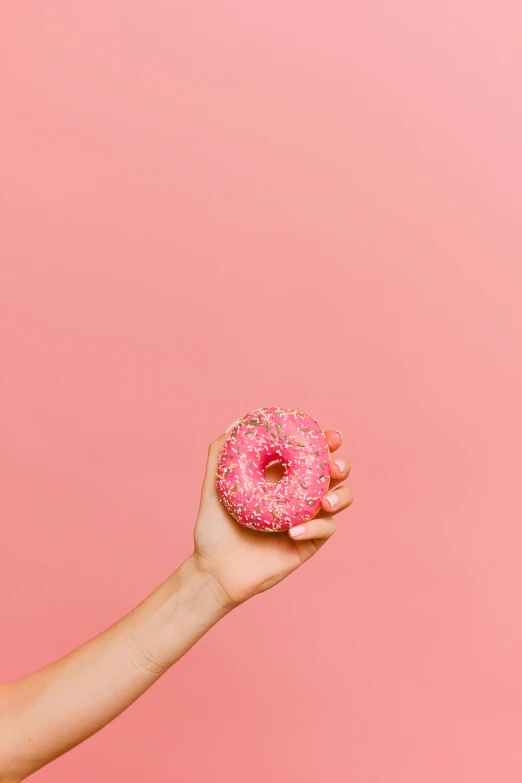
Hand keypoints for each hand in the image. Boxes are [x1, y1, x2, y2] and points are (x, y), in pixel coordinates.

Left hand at [192, 425, 352, 607]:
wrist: (215, 571)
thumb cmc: (213, 530)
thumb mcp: (213, 487)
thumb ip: (219, 455)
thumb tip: (237, 422)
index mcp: (280, 478)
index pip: (309, 454)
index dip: (324, 442)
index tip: (328, 435)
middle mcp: (298, 495)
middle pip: (333, 474)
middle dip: (341, 464)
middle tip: (334, 465)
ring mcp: (307, 519)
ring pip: (339, 500)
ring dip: (340, 496)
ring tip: (325, 501)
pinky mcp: (309, 543)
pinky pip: (326, 530)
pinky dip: (316, 527)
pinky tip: (294, 531)